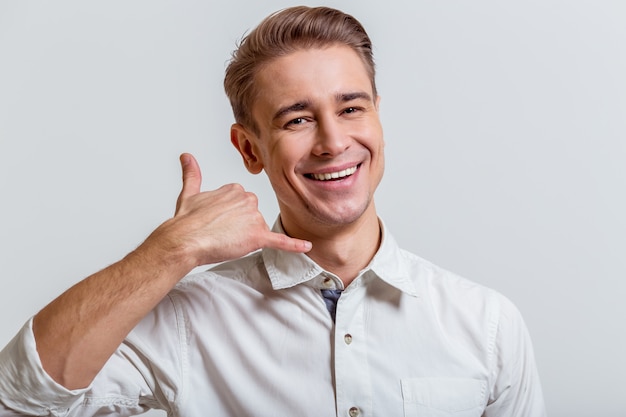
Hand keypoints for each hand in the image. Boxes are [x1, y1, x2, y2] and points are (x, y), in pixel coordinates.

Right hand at [148, 153, 311, 267]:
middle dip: (240, 225)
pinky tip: (307, 246)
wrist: (184, 239)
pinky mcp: (257, 237)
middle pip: (252, 215)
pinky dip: (294, 245)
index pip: (242, 202)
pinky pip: (280, 241)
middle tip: (220, 231)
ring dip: (246, 237)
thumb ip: (192, 173)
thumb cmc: (185, 220)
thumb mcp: (189, 193)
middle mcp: (248, 199)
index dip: (230, 215)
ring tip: (225, 239)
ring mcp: (253, 218)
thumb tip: (186, 156)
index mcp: (235, 188)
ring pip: (258, 229)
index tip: (217, 220)